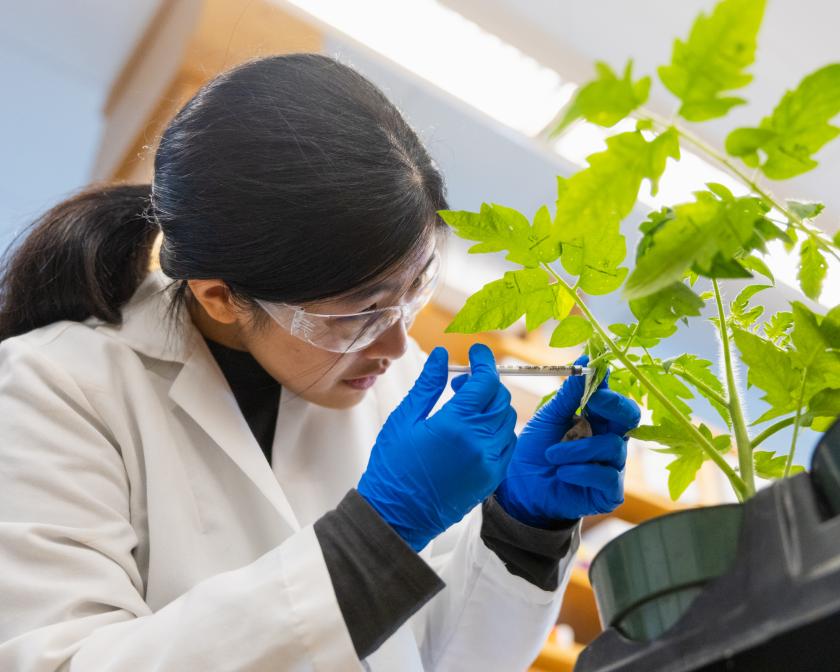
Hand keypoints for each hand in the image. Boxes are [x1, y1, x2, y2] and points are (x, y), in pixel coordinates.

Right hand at [358, 344, 516, 550]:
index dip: (483, 361)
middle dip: (485, 382)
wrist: (397, 517)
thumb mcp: (404, 420)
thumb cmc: (393, 469)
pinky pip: (508, 444)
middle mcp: (480, 443)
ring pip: (508, 420)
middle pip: (500, 398)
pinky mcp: (492, 479)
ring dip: (492, 405)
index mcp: (456, 425)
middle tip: (461, 383)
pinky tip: (475, 430)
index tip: (476, 351)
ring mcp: (490, 463)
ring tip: (465, 407)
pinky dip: (498, 429)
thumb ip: (427, 385)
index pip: (485, 381)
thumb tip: (440, 355)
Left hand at [495, 357, 639, 526]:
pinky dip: (582, 471)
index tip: (594, 377)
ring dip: (579, 449)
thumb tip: (586, 360)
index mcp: (596, 418)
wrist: (520, 488)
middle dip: (614, 406)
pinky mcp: (609, 491)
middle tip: (593, 402)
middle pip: (630, 416)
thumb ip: (570, 393)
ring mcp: (611, 465)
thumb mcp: (549, 417)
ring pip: (613, 446)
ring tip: (552, 454)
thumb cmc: (536, 449)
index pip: (613, 398)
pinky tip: (562, 472)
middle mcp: (609, 438)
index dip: (607, 387)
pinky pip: (607, 476)